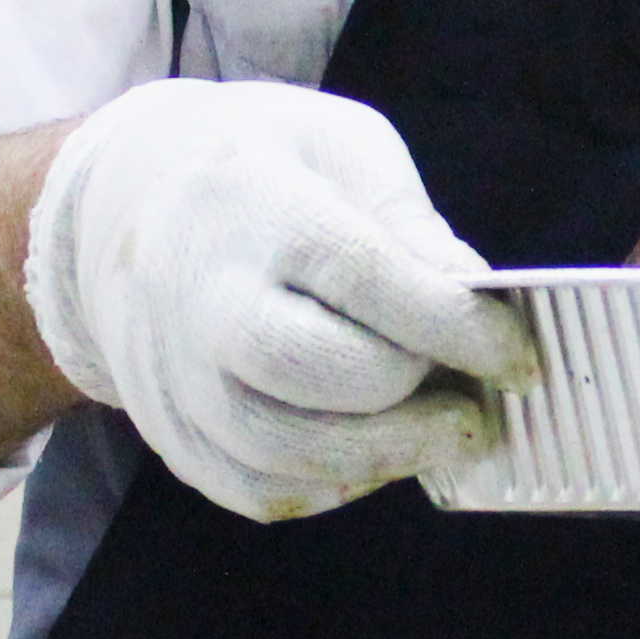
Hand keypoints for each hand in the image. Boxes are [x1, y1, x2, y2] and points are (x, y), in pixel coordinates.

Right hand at [22, 82, 536, 519]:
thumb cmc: (261, 166)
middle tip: (474, 401)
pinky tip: (373, 455)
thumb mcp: (342, 148)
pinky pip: (255, 489)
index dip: (457, 328)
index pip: (367, 279)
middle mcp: (201, 296)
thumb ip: (410, 224)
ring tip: (441, 435)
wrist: (122, 202)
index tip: (517, 357)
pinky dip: (330, 487)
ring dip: (385, 457)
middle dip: (417, 398)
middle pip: (319, 373)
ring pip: (284, 452)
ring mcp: (174, 372)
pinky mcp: (168, 429)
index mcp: (255, 205)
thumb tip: (477, 302)